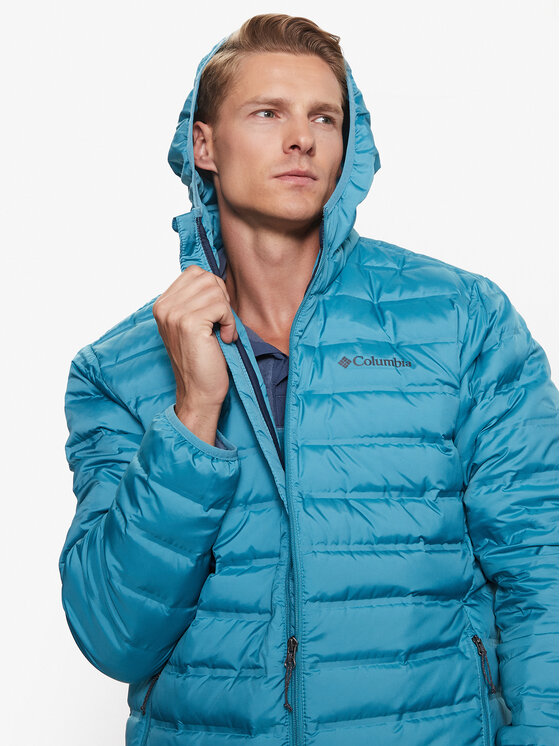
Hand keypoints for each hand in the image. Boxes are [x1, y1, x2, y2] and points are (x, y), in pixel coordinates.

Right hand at [152, 265, 237, 438]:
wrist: (199, 392)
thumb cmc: (202, 359)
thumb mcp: (192, 324)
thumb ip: (196, 300)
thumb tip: (216, 277)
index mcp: (162, 304)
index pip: (194, 272)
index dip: (213, 289)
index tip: (215, 314)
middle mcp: (164, 307)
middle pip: (206, 278)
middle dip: (221, 298)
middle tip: (221, 322)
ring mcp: (174, 314)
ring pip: (215, 290)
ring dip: (226, 312)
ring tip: (222, 332)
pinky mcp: (189, 324)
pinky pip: (221, 306)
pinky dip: (230, 323)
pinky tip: (225, 339)